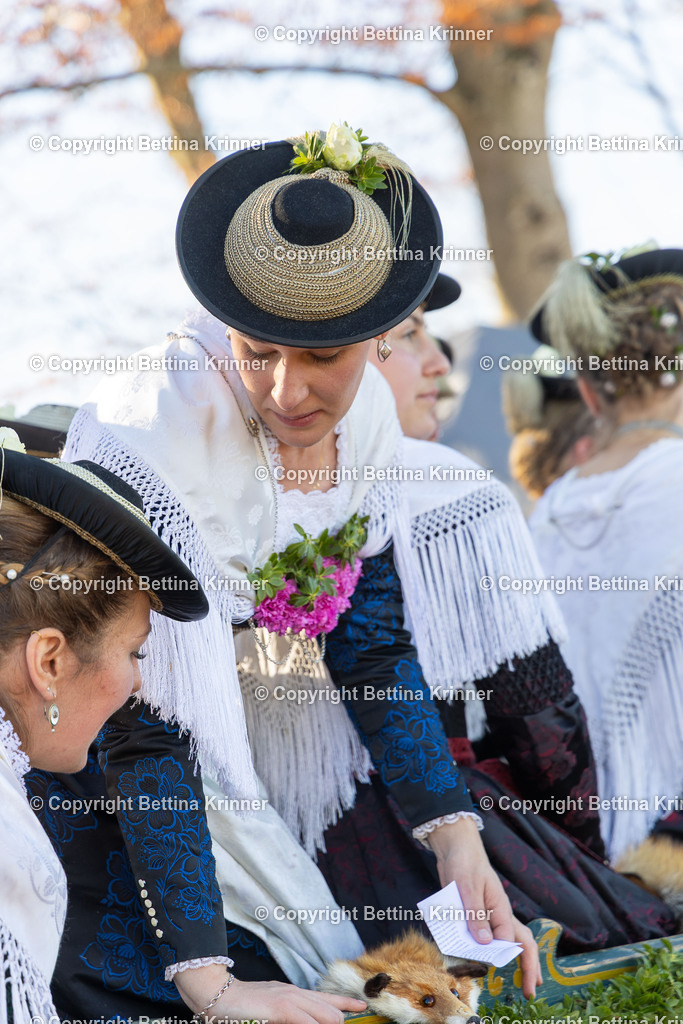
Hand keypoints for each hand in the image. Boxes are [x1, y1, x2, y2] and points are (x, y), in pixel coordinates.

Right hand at [175, 964, 365, 1023]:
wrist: (219, 994)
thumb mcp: (270, 1010)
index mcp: (294, 995)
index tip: (362, 1007)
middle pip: (332, 1011)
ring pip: (327, 1016)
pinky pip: (309, 1023)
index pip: (328, 999)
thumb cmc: (242, 1006)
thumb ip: (290, 1016)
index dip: (347, 1004)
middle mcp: (296, 994)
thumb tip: (306, 1021)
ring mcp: (290, 1000)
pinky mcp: (282, 1008)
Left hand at [427, 816, 541, 998]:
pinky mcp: (479, 913)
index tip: (496, 970)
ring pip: (511, 940)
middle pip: (522, 942)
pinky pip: (490, 935)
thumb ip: (474, 914)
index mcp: (501, 908)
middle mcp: (499, 914)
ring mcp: (491, 914)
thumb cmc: (464, 863)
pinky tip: (493, 961)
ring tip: (525, 982)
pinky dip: (495, 950)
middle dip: (530, 967)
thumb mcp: (466, 887)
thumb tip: (485, 943)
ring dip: (519, 961)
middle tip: (531, 991)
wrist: (456, 847)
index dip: (506, 958)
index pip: (509, 939)